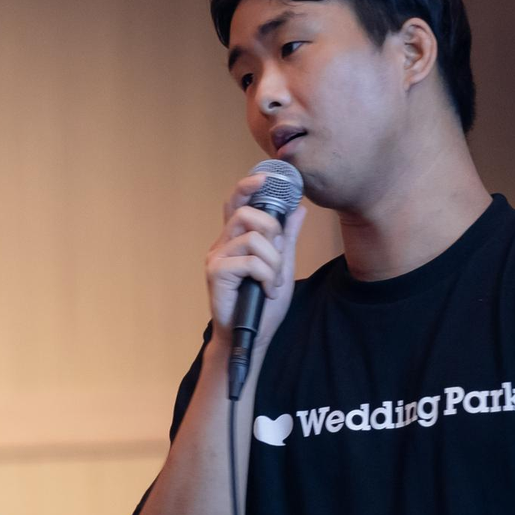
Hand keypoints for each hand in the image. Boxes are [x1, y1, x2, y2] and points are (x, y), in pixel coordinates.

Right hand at [206, 171, 309, 349]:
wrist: (251, 335)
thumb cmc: (262, 304)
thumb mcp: (282, 266)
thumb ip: (288, 238)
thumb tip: (298, 209)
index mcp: (236, 240)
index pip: (236, 203)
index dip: (247, 187)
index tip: (265, 179)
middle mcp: (222, 244)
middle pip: (247, 214)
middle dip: (273, 232)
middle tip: (279, 257)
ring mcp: (217, 258)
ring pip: (253, 238)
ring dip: (273, 262)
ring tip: (273, 281)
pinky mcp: (216, 273)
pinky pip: (250, 260)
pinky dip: (266, 275)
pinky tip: (266, 290)